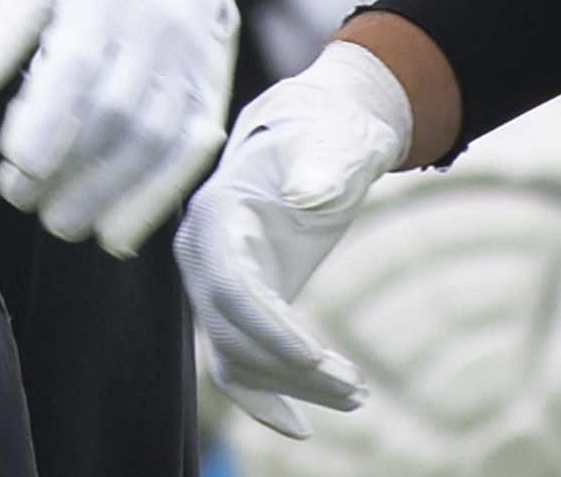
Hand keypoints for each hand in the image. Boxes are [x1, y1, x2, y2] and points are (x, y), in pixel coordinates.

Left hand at [0, 0, 303, 253]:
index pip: (79, 63)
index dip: (46, 121)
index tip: (13, 164)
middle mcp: (161, 22)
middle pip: (117, 112)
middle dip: (68, 168)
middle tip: (20, 198)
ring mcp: (196, 58)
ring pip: (156, 141)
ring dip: (107, 194)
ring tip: (59, 222)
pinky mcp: (215, 86)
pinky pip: (191, 152)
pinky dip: (155, 200)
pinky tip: (116, 234)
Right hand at [176, 40, 414, 435]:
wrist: (317, 133)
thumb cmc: (326, 133)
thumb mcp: (330, 142)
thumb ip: (321, 165)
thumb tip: (306, 195)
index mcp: (216, 213)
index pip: (230, 285)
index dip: (268, 327)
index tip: (317, 358)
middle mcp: (203, 253)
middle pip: (232, 330)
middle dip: (291, 368)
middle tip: (358, 388)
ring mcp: (216, 281)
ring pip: (237, 355)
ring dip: (292, 386)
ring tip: (356, 394)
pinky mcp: (240, 302)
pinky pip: (237, 362)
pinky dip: (263, 399)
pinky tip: (300, 428)